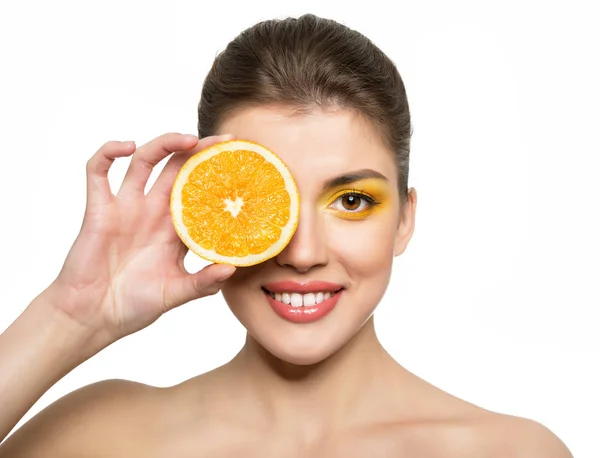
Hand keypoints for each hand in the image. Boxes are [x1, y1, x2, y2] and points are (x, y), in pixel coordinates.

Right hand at [45, 133, 236, 342]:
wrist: (93, 317)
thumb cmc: (134, 305)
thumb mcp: (175, 293)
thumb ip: (203, 283)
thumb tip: (231, 269)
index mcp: (174, 228)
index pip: (199, 191)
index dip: (216, 176)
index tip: (239, 162)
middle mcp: (153, 211)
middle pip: (177, 168)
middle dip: (198, 150)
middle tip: (222, 140)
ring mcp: (126, 207)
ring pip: (144, 161)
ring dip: (164, 144)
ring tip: (187, 139)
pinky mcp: (99, 209)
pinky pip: (98, 172)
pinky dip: (108, 152)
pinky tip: (126, 146)